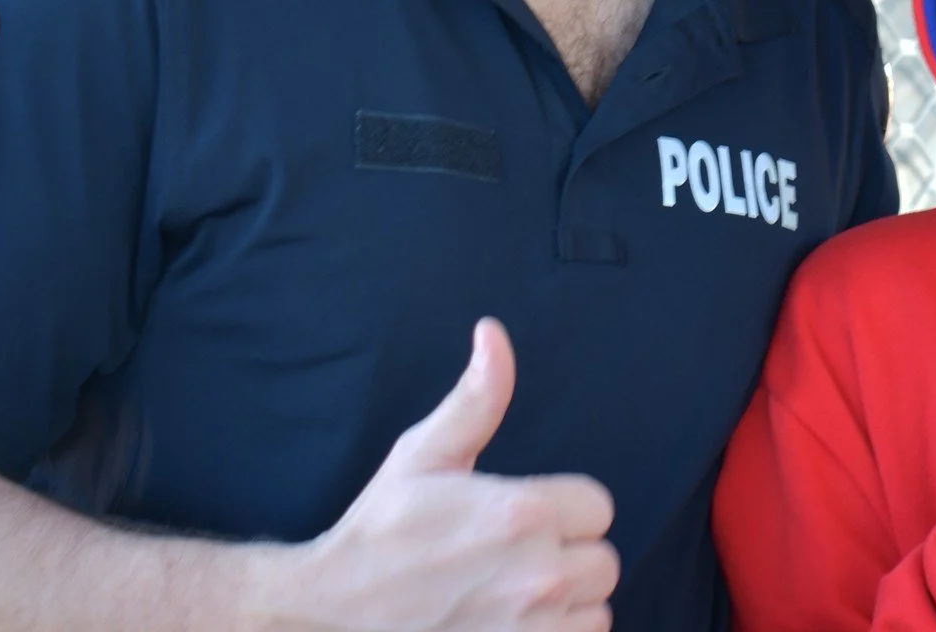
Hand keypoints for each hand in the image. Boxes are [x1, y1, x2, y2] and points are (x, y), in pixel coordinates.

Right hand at [257, 319, 617, 630]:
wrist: (332, 612)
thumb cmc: (381, 532)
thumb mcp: (423, 454)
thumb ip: (476, 397)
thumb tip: (493, 333)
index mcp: (521, 513)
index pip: (597, 506)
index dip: (563, 508)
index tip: (524, 515)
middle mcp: (537, 576)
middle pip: (603, 561)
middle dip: (567, 555)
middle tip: (513, 557)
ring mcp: (533, 631)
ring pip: (596, 611)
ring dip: (565, 605)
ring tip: (512, 595)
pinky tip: (512, 625)